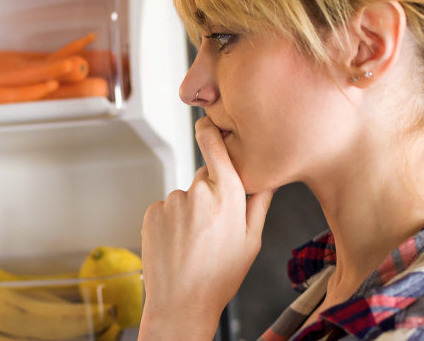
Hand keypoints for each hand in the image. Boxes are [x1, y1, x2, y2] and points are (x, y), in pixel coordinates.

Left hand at [138, 116, 276, 339]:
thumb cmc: (220, 277)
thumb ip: (260, 203)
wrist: (181, 303)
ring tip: (195, 242)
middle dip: (210, 192)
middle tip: (214, 227)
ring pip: (185, 196)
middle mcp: (198, 193)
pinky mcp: (153, 212)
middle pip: (206, 177)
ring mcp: (172, 202)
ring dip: (190, 211)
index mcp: (228, 198)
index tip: (208, 122)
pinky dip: (172, 221)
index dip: (211, 132)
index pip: (217, 149)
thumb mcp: (251, 241)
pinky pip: (166, 208)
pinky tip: (179, 243)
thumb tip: (270, 176)